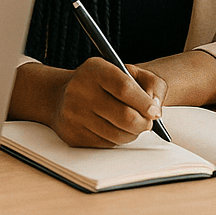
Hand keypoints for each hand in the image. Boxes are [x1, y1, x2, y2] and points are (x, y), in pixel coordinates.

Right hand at [12, 58, 165, 147]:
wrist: (59, 95)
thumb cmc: (100, 82)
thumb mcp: (123, 70)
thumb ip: (148, 83)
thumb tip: (156, 107)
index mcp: (94, 70)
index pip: (124, 88)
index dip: (144, 102)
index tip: (155, 112)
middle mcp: (80, 91)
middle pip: (124, 116)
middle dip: (143, 123)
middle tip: (148, 122)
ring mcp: (74, 115)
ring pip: (118, 135)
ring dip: (132, 133)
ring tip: (133, 124)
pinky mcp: (73, 135)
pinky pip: (106, 145)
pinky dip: (117, 139)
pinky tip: (115, 128)